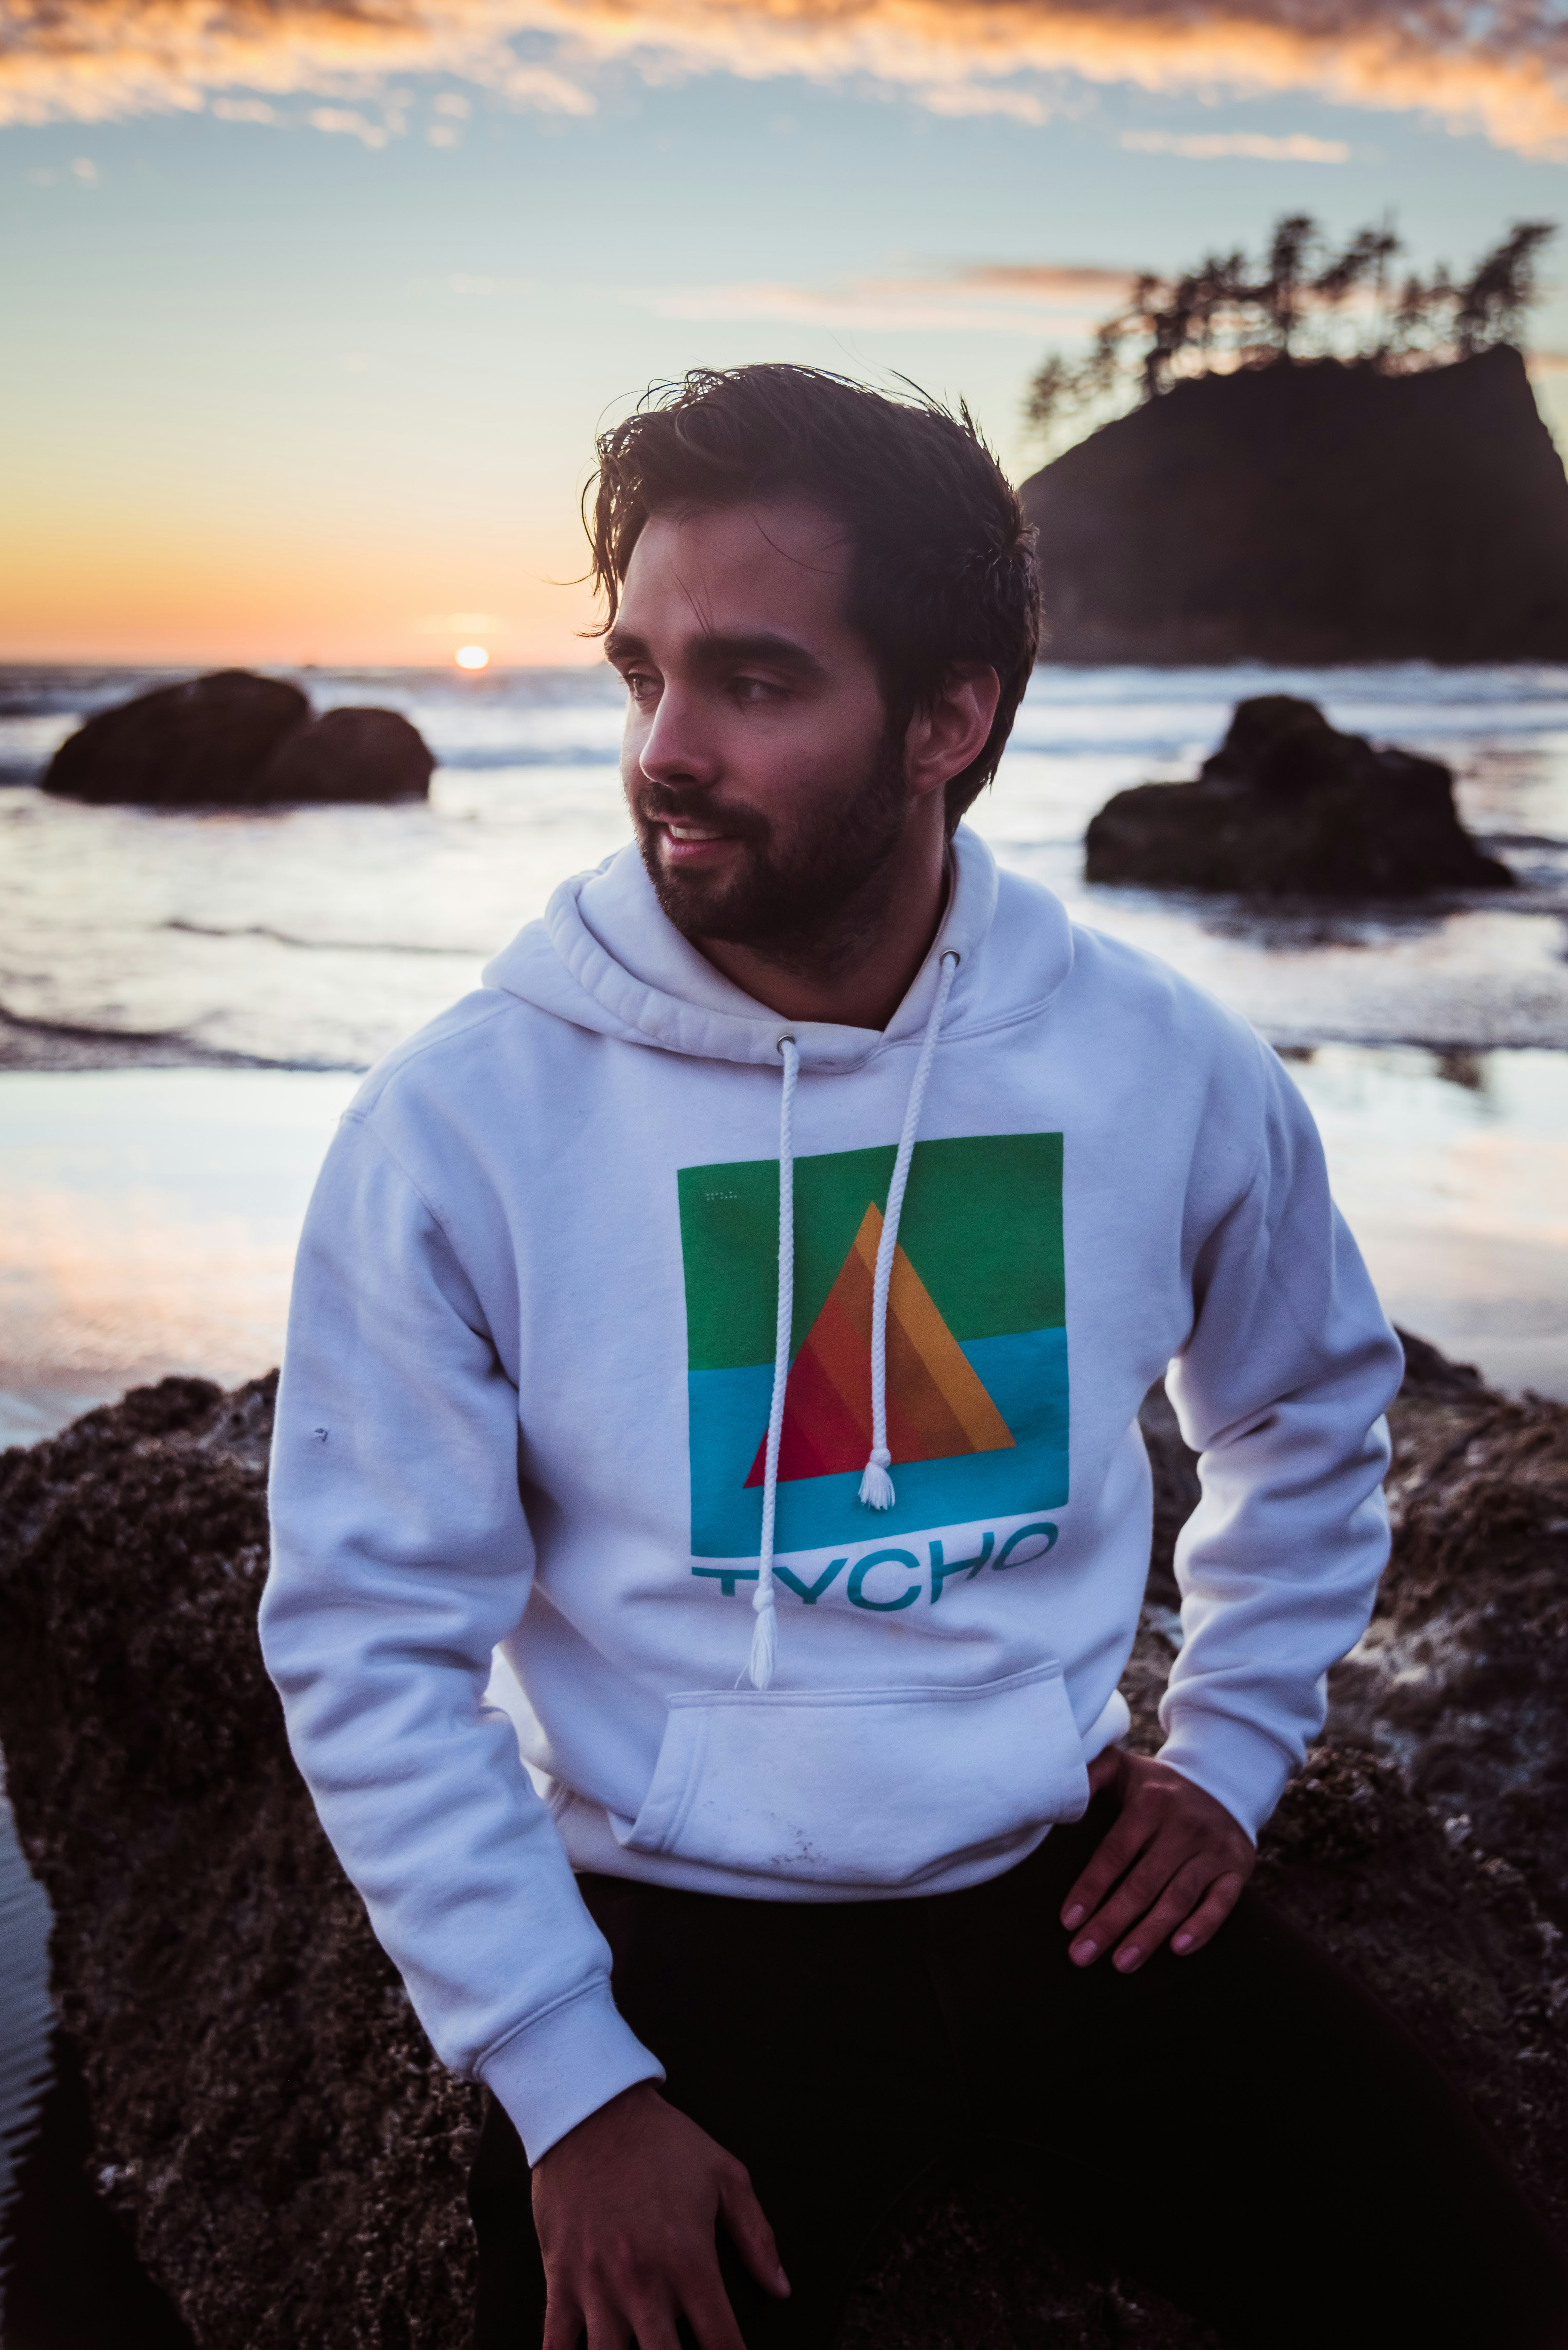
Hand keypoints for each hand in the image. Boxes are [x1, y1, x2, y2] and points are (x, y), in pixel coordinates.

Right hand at [532, 2080, 789, 2348]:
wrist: (591, 2112)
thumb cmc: (663, 2142)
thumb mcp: (725, 2176)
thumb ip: (757, 2236)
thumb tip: (781, 2287)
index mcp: (688, 2260)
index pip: (721, 2340)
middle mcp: (643, 2282)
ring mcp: (597, 2285)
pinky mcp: (561, 2279)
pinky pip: (555, 2343)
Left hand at [1060, 1747, 1253, 1974]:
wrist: (1223, 1782)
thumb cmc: (1157, 1787)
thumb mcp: (1123, 1768)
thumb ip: (1091, 1773)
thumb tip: (1061, 1786)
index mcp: (1151, 1803)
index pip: (1115, 1852)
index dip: (1090, 1888)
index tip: (1068, 1921)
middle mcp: (1184, 1826)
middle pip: (1142, 1883)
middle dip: (1110, 1923)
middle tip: (1081, 1955)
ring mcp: (1213, 1849)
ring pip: (1178, 1898)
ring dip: (1148, 1935)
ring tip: (1120, 1964)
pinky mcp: (1237, 1867)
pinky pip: (1221, 1902)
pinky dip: (1202, 1927)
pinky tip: (1178, 1950)